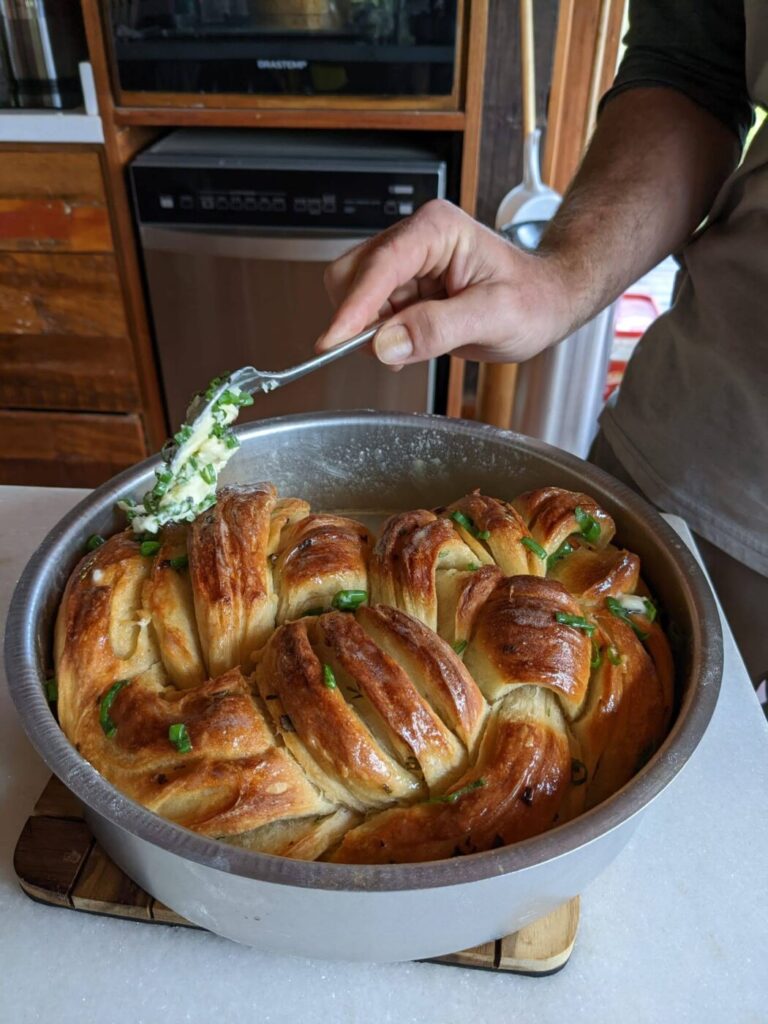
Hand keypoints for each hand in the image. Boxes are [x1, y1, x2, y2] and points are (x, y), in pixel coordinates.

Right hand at [316, 200, 576, 366]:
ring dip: (372, 331)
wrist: (547, 302)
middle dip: (359, 319)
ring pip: (355, 297)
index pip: (380, 265)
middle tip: (388, 352)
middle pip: (352, 275)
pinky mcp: (402, 287)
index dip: (353, 307)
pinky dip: (380, 336)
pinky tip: (413, 342)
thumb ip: (438, 329)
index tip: (332, 343)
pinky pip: (370, 314)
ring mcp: (405, 262)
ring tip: (419, 344)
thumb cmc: (534, 299)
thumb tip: (386, 344)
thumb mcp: (495, 318)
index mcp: (437, 229)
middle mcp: (415, 238)